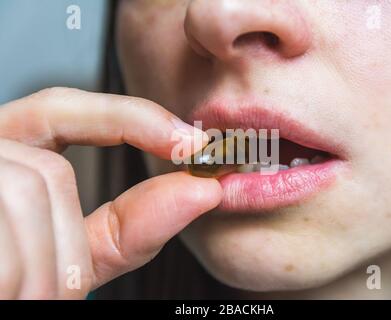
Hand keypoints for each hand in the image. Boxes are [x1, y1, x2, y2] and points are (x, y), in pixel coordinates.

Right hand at [0, 87, 221, 298]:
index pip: (63, 109)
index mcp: (3, 158)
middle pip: (50, 173)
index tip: (187, 141)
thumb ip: (129, 227)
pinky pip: (7, 215)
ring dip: (43, 270)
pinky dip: (19, 274)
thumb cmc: (15, 285)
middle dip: (65, 244)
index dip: (129, 118)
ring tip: (18, 294)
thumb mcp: (71, 260)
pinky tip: (8, 288)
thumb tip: (202, 191)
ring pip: (28, 195)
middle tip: (48, 292)